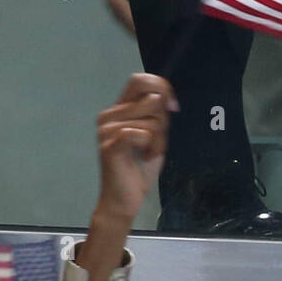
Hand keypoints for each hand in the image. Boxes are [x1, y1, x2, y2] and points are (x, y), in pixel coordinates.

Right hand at [95, 73, 177, 223]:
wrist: (124, 200)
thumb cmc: (139, 170)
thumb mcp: (154, 137)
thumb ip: (157, 116)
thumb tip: (165, 97)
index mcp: (119, 110)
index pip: (140, 80)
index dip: (162, 88)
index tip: (174, 107)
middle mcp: (109, 115)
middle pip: (152, 100)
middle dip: (163, 122)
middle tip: (155, 143)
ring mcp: (107, 129)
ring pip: (152, 120)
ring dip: (159, 141)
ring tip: (147, 154)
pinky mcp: (110, 144)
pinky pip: (143, 133)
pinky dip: (151, 147)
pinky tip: (143, 158)